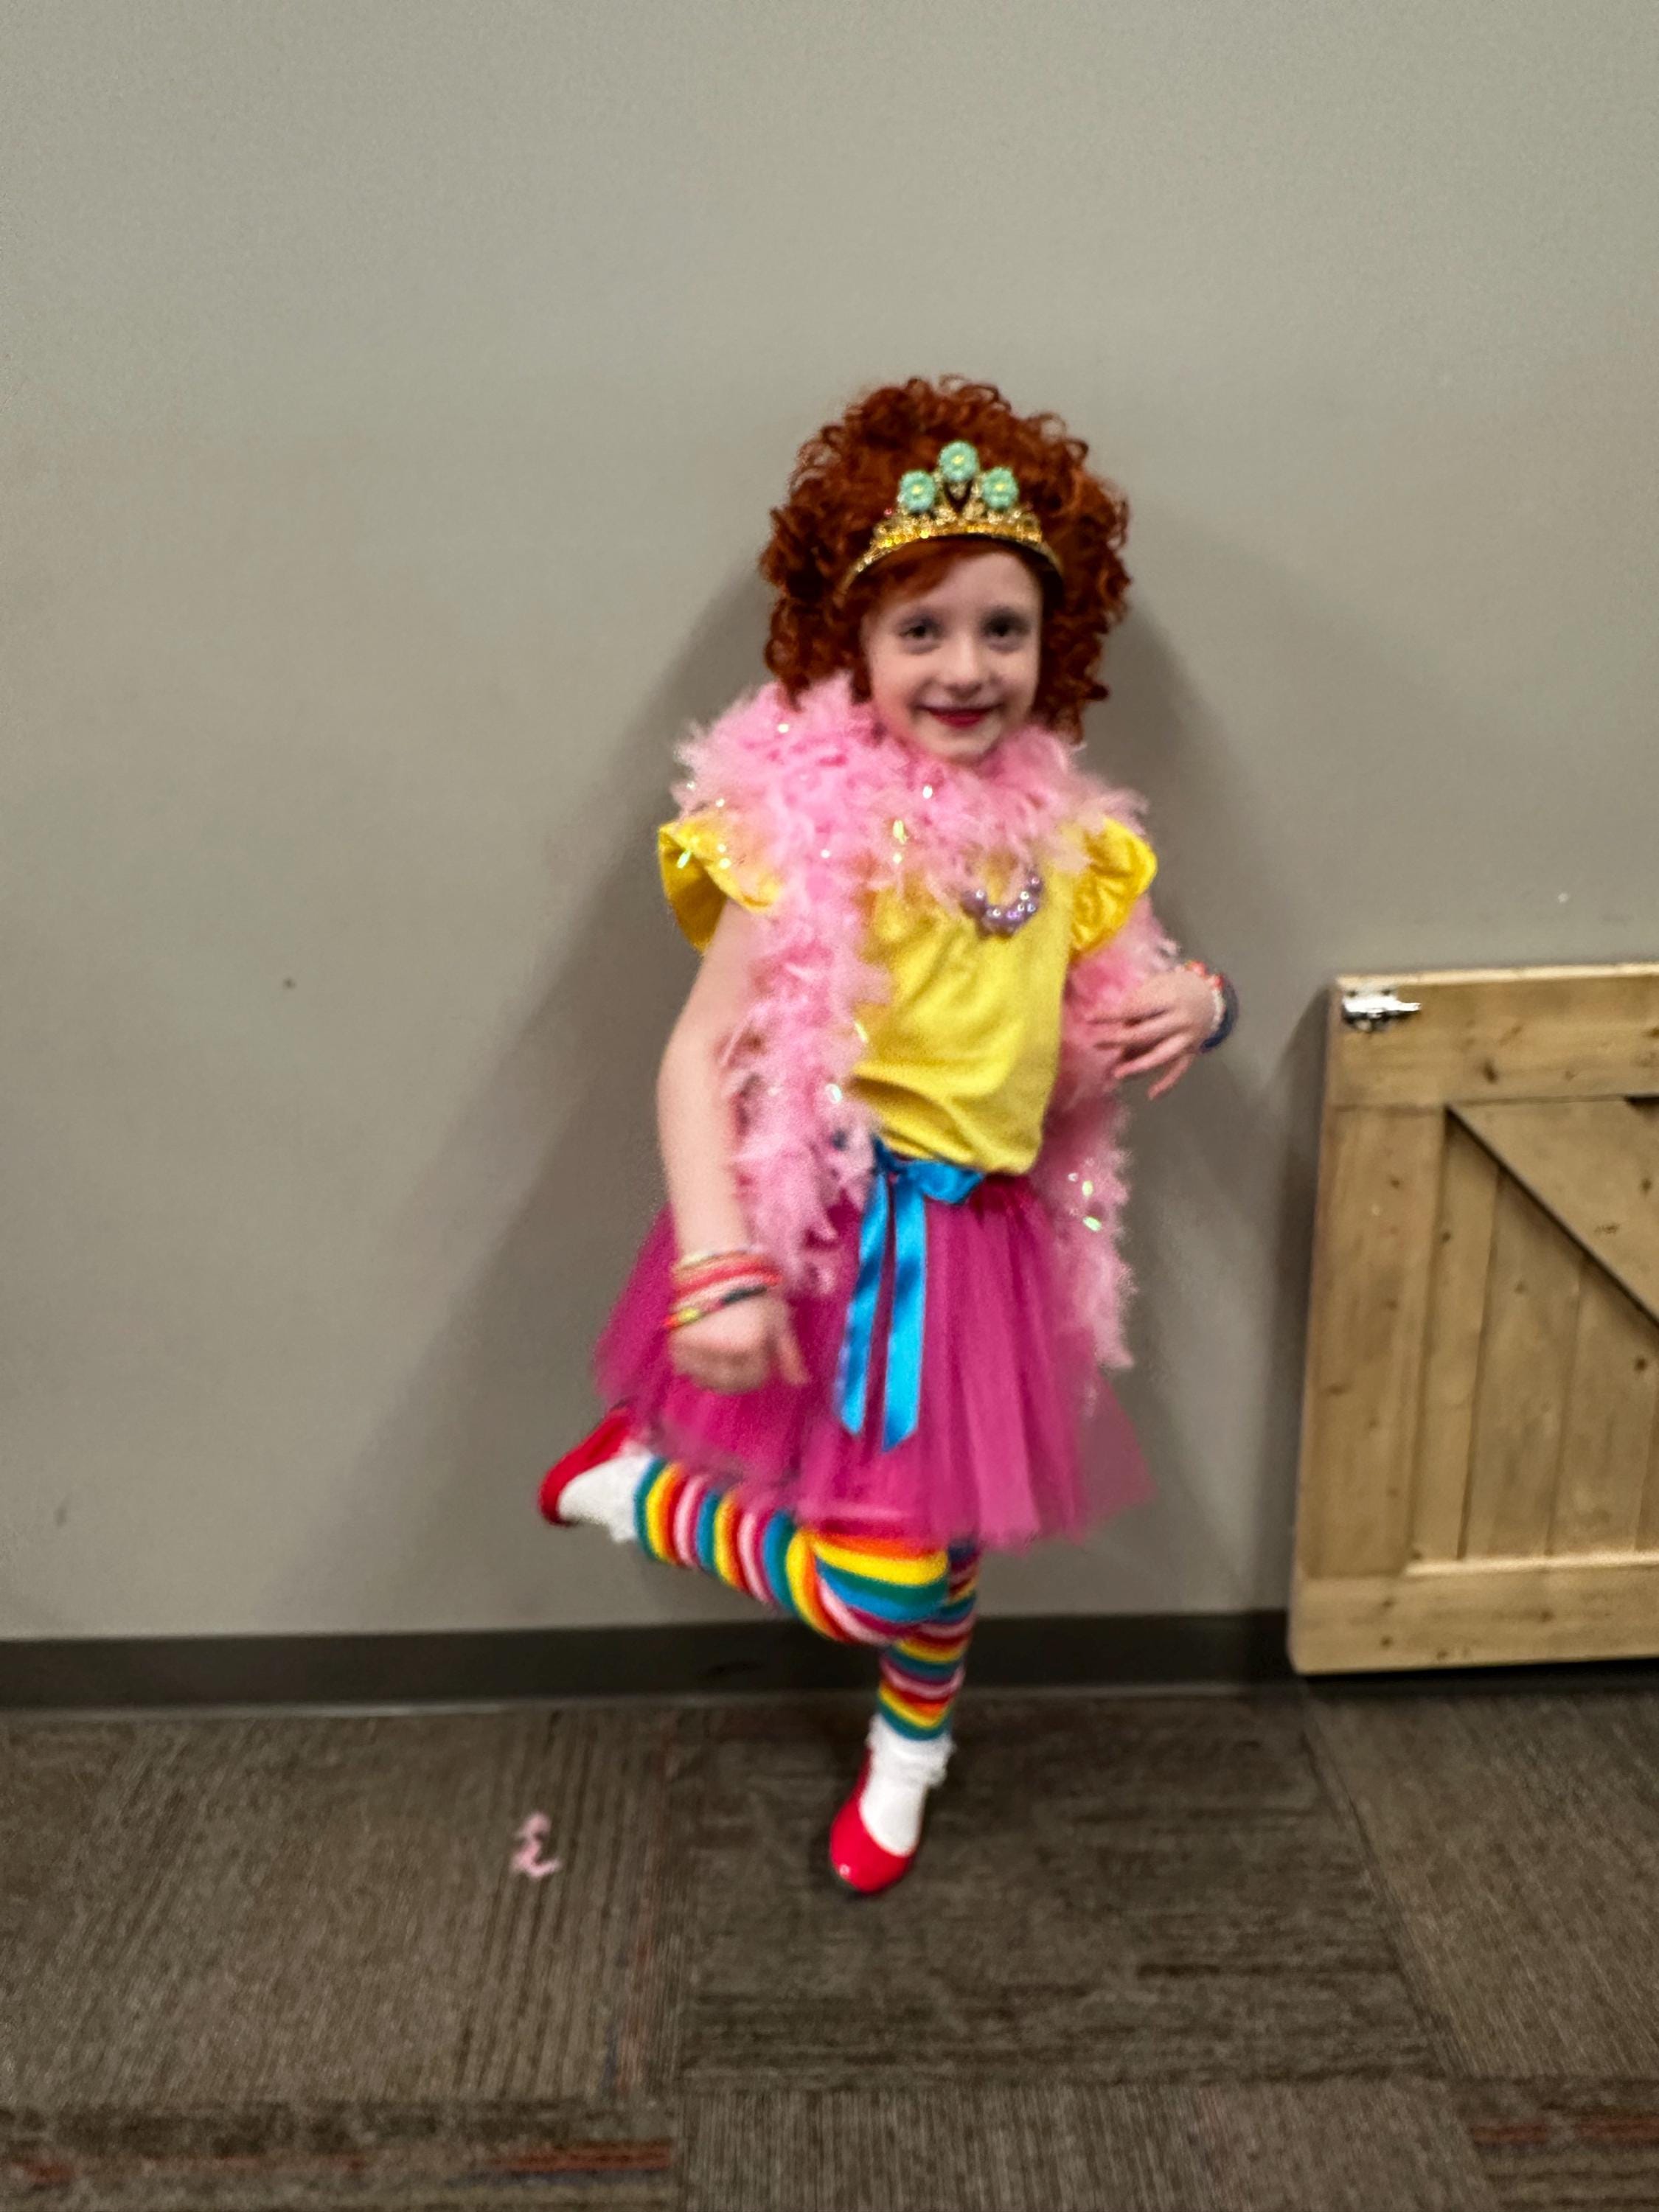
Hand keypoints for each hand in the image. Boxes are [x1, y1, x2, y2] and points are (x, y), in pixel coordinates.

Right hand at [669, 1290, 807, 1393]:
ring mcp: (699, 1345)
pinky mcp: (678, 1339)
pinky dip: (691, 1368)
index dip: (759, 1372)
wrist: (718, 1265)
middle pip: (729, 1384)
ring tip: (719, 1358)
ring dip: (713, 1377)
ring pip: (705, 1381)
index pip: (755, 1378)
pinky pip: (683, 1369)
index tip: (757, 1359)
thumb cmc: (755, 1291)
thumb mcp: (780, 1320)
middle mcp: (724, 1348)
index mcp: (752, 1343)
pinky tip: (701, 1355)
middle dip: (737, 1380)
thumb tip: (801, 1384)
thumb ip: (790, 1355)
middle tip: (737, 1364)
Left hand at [1087, 967, 1215, 1100]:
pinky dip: (1167, 1083)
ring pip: (1161, 1056)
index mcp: (1169, 999)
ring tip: (1117, 1074)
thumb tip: (1117, 1031)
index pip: (1135, 1009)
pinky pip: (1179, 1070)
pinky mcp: (1192, 1051)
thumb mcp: (1156, 987)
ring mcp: (1188, 1038)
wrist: (1210, 995)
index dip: (1111, 1015)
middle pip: (1145, 1034)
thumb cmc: (1174, 989)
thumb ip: (1137, 1005)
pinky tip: (1152, 1094)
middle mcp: (1180, 1020)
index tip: (1089, 1018)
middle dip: (1119, 1040)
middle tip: (1096, 1043)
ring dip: (1138, 1066)